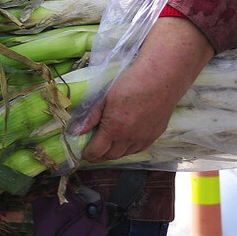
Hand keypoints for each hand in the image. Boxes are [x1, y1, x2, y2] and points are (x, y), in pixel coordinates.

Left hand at [71, 17, 213, 162]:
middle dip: (99, 156)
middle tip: (92, 149)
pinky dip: (128, 148)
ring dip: (114, 152)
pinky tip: (124, 139)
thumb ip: (90, 117)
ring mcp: (144, 139)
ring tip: (107, 145)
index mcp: (114, 130)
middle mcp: (129, 139)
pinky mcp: (155, 136)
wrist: (161, 79)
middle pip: (110, 156)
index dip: (87, 154)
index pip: (96, 152)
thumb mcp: (104, 97)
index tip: (82, 151)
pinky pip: (138, 149)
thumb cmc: (130, 83)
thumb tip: (75, 132)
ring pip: (125, 154)